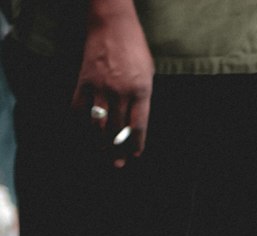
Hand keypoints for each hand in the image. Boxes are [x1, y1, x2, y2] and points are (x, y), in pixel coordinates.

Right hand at [72, 1, 153, 166]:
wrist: (111, 23)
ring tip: (100, 152)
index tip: (134, 155)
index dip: (136, 144)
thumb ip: (143, 97)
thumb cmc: (134, 47)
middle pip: (118, 130)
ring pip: (99, 124)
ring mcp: (101, 86)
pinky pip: (80, 108)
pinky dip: (80, 123)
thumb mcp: (148, 72)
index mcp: (141, 90)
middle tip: (116, 164)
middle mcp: (121, 91)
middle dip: (117, 150)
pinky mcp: (84, 79)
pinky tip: (83, 132)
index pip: (138, 126)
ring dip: (99, 142)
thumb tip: (136, 122)